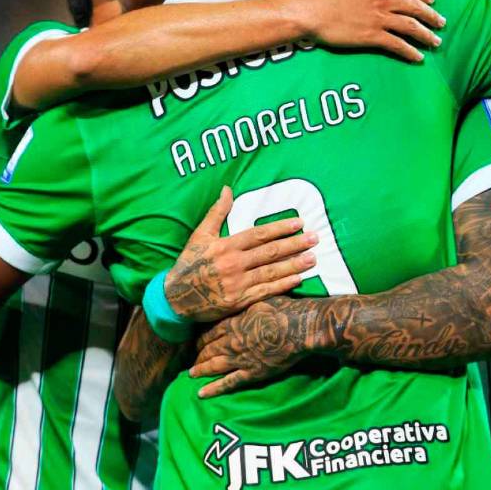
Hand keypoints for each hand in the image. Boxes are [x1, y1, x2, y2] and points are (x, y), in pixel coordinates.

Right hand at [165, 188, 317, 321]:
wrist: (175, 298)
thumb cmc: (190, 263)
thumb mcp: (200, 235)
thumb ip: (216, 212)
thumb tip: (228, 188)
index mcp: (225, 246)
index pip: (259, 235)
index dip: (280, 228)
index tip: (299, 223)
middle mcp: (233, 264)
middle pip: (270, 252)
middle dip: (295, 244)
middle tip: (315, 238)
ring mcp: (237, 284)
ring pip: (271, 272)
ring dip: (294, 264)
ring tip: (313, 258)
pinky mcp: (239, 301)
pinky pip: (266, 292)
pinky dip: (283, 285)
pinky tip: (298, 279)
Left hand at [189, 296, 314, 397]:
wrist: (298, 327)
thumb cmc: (282, 309)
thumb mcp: (259, 298)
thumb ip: (245, 302)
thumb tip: (239, 295)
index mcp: (232, 322)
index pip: (209, 332)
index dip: (200, 338)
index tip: (193, 342)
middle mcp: (231, 341)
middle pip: (209, 349)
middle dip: (198, 354)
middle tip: (189, 359)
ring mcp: (240, 358)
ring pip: (214, 366)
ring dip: (201, 370)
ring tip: (191, 374)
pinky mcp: (252, 373)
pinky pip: (229, 383)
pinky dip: (214, 388)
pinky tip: (202, 393)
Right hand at [308, 0, 443, 61]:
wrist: (311, 12)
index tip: (432, 0)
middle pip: (415, 7)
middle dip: (431, 15)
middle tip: (440, 23)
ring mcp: (378, 18)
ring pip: (411, 26)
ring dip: (426, 35)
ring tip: (435, 42)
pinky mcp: (372, 36)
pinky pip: (397, 44)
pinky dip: (410, 51)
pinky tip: (417, 57)